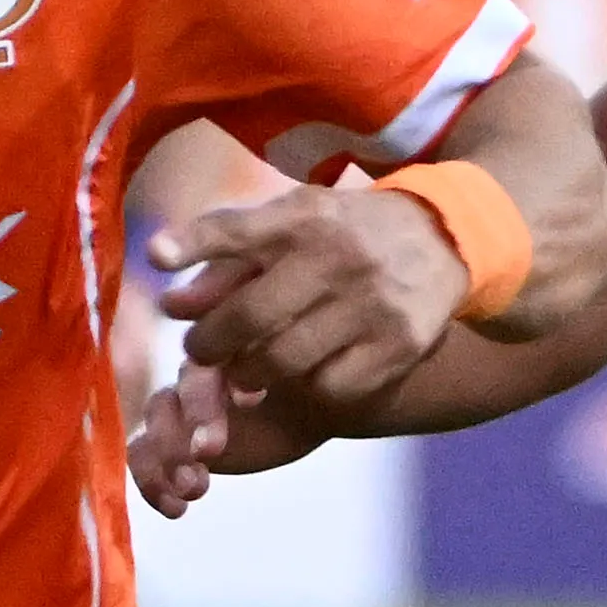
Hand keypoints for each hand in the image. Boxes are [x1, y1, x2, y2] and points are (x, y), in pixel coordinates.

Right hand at [126, 358, 321, 518]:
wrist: (311, 406)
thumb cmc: (309, 381)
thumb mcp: (308, 368)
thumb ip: (283, 364)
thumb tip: (256, 388)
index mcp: (223, 344)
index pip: (199, 361)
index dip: (209, 391)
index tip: (245, 408)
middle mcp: (194, 370)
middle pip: (174, 395)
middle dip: (188, 427)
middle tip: (207, 453)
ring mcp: (179, 406)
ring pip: (153, 426)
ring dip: (166, 459)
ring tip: (193, 487)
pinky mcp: (171, 442)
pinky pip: (144, 457)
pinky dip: (152, 483)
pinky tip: (176, 507)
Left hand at [153, 182, 466, 420]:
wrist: (446, 238)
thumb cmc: (346, 232)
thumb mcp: (292, 222)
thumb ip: (227, 257)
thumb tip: (173, 304)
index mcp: (305, 217)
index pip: (235, 231)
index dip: (191, 247)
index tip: (159, 268)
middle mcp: (339, 257)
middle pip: (250, 318)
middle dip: (210, 344)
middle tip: (202, 352)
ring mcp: (373, 305)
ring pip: (284, 363)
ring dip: (250, 375)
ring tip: (245, 369)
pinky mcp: (400, 345)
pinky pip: (329, 388)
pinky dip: (305, 390)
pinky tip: (302, 377)